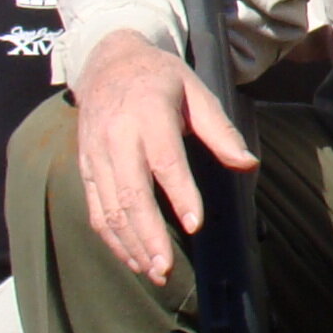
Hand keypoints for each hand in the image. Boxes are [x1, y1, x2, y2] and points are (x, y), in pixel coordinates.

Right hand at [74, 30, 257, 283]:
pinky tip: (132, 257)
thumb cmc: (160, 77)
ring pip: (108, 208)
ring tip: (154, 272)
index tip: (195, 224)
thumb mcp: (197, 91)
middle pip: (130, 194)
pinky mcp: (84, 167)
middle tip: (167, 268)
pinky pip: (95, 209)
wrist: (108, 60)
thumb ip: (221, 130)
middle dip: (148, 235)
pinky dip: (112, 238)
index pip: (164, 161)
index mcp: (148, 115)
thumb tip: (247, 164)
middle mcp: (116, 137)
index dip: (180, 194)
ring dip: (130, 245)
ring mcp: (95, 154)